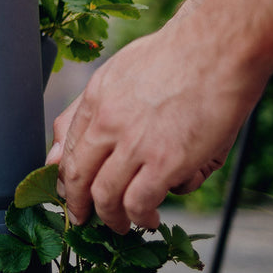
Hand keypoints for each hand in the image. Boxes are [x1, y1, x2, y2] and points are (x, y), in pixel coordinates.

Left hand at [47, 26, 258, 232]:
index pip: (67, 150)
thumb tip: (56, 149)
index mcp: (94, 100)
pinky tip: (149, 217)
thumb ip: (87, 110)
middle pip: (78, 177)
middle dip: (78, 205)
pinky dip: (142, 215)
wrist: (216, 48)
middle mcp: (107, 124)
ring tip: (121, 225)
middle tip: (84, 219)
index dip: (66, 179)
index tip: (70, 194)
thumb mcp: (118, 73)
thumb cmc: (176, 57)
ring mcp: (135, 144)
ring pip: (106, 196)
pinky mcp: (167, 161)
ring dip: (111, 218)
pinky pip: (141, 201)